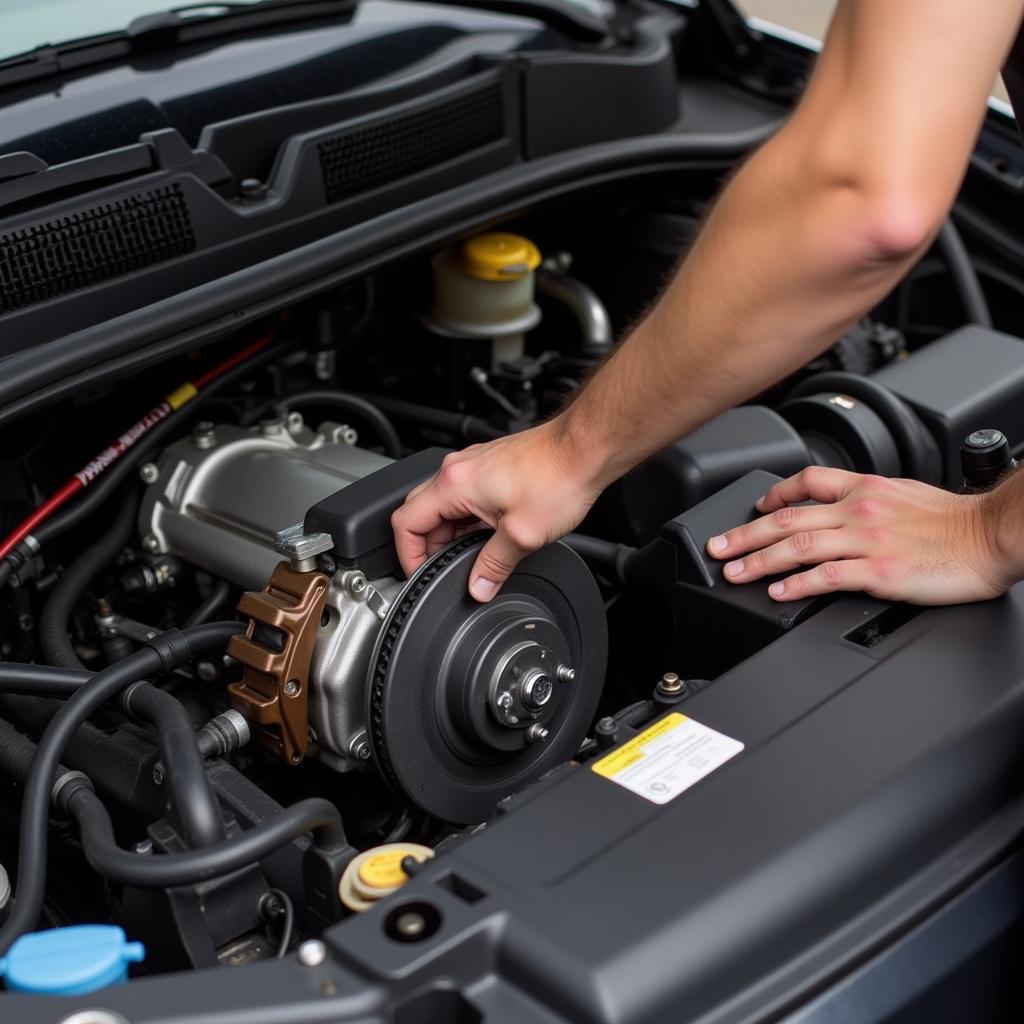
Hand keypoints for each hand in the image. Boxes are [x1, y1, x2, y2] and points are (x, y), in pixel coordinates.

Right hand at [391, 421, 602, 600]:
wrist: (584, 448)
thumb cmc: (558, 478)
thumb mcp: (522, 536)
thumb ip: (493, 566)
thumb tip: (477, 588)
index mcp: (453, 484)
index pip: (405, 523)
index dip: (407, 555)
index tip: (420, 574)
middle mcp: (457, 469)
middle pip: (420, 513)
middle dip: (429, 546)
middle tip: (446, 570)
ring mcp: (473, 464)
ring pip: (443, 505)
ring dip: (451, 533)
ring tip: (474, 554)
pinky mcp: (489, 465)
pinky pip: (463, 495)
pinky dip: (466, 519)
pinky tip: (488, 534)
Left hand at [705, 466, 1012, 604]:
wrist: (994, 535)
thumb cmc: (956, 521)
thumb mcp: (904, 494)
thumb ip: (867, 501)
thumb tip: (839, 510)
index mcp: (864, 488)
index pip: (806, 481)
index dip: (773, 493)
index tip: (754, 507)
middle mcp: (858, 510)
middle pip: (786, 519)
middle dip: (745, 534)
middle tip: (717, 548)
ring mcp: (866, 541)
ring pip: (797, 547)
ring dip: (758, 561)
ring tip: (734, 572)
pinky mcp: (878, 571)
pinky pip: (826, 577)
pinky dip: (796, 585)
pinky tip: (778, 593)